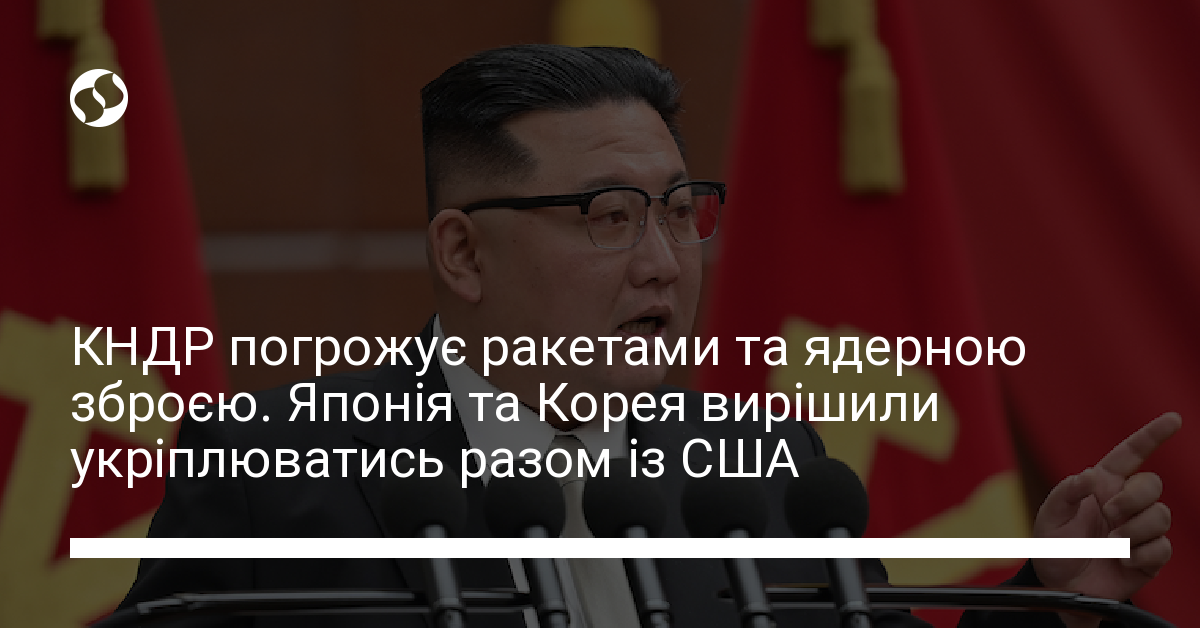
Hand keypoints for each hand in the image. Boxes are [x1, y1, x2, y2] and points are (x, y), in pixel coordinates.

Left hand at [1031, 412, 1180, 626]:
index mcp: (1102, 485)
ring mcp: (1140, 529)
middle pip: (1152, 484)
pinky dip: (1139, 554)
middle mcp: (1125, 503)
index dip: (1152, 435)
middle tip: (1108, 517)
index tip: (1173, 419)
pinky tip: (1121, 560)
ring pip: (1161, 515)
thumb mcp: (1049, 517)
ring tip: (1109, 545)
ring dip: (1133, 531)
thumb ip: (1066, 492)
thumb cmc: (1054, 547)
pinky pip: (1162, 547)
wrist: (1061, 586)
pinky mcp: (1150, 555)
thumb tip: (1089, 476)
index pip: (1131, 454)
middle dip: (1132, 499)